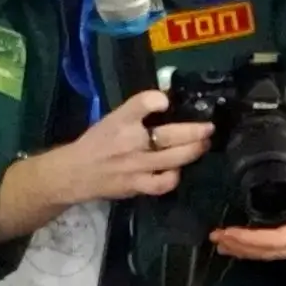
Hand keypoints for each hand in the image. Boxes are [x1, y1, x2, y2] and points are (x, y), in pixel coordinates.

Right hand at [41, 90, 214, 205]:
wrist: (75, 173)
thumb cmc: (97, 142)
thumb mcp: (113, 119)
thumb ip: (138, 111)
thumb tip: (168, 101)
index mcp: (120, 120)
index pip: (140, 103)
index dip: (156, 100)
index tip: (166, 100)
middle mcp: (129, 141)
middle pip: (169, 134)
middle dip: (196, 131)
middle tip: (209, 128)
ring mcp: (136, 165)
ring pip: (174, 158)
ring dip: (194, 150)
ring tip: (204, 144)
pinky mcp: (137, 185)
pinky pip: (163, 183)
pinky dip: (175, 176)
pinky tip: (179, 170)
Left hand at [211, 130, 285, 259]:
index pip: (278, 239)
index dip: (251, 238)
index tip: (228, 233)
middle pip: (271, 251)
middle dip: (242, 246)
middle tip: (215, 238)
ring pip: (275, 253)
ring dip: (249, 250)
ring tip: (224, 243)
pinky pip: (283, 248)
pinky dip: (263, 247)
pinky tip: (249, 243)